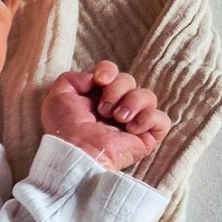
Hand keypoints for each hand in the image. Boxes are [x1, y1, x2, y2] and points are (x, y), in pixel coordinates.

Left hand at [41, 59, 170, 171]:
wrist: (76, 151)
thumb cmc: (64, 128)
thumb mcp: (58, 96)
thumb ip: (72, 78)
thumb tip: (94, 77)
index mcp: (97, 98)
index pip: (113, 73)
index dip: (108, 70)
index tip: (100, 80)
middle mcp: (116, 108)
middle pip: (129, 80)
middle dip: (116, 89)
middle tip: (103, 109)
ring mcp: (133, 122)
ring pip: (148, 96)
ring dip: (132, 102)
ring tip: (118, 118)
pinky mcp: (147, 137)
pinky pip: (162, 119)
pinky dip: (148, 119)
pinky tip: (131, 128)